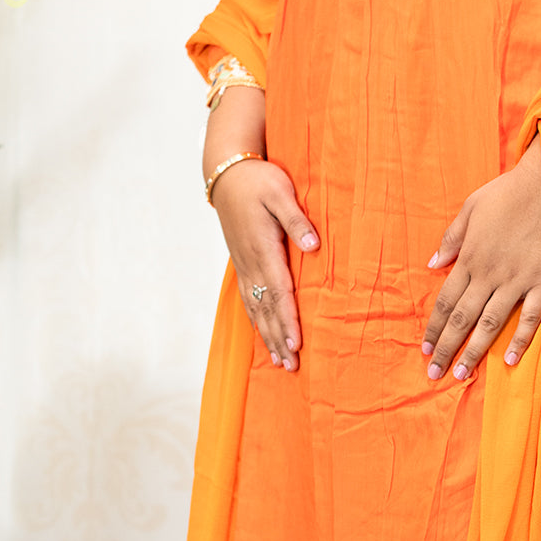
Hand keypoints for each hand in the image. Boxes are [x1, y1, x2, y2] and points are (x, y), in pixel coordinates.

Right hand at [210, 158, 318, 370]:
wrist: (227, 174)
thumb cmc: (258, 180)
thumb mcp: (280, 192)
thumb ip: (296, 220)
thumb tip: (314, 246)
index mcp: (263, 248)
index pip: (279, 292)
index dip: (288, 320)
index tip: (296, 343)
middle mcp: (251, 262)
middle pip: (266, 308)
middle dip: (279, 338)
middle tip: (292, 366)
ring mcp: (244, 264)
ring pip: (255, 308)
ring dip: (267, 335)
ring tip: (280, 361)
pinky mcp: (242, 262)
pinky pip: (248, 298)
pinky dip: (256, 320)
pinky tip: (263, 333)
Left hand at [421, 134, 540, 381]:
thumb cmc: (509, 192)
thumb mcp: (470, 208)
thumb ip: (452, 238)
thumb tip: (433, 263)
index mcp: (470, 257)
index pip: (445, 301)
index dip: (434, 327)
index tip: (425, 349)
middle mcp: (489, 274)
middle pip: (462, 318)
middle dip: (446, 348)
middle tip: (434, 374)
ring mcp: (517, 280)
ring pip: (490, 323)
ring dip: (474, 352)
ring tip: (461, 375)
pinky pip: (529, 317)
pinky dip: (520, 340)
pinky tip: (510, 360)